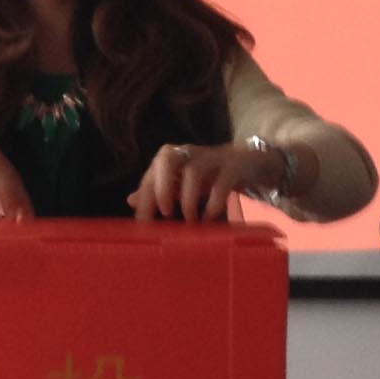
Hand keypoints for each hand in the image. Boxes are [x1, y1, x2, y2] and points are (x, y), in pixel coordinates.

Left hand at [128, 141, 260, 221]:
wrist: (248, 162)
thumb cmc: (208, 175)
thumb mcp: (181, 182)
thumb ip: (158, 190)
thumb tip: (131, 200)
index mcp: (172, 158)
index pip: (151, 174)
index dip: (145, 199)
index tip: (143, 225)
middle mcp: (188, 153)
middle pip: (167, 159)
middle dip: (162, 187)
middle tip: (165, 213)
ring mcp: (212, 158)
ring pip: (194, 171)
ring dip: (189, 199)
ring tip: (190, 220)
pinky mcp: (233, 167)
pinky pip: (221, 182)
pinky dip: (214, 203)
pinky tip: (210, 218)